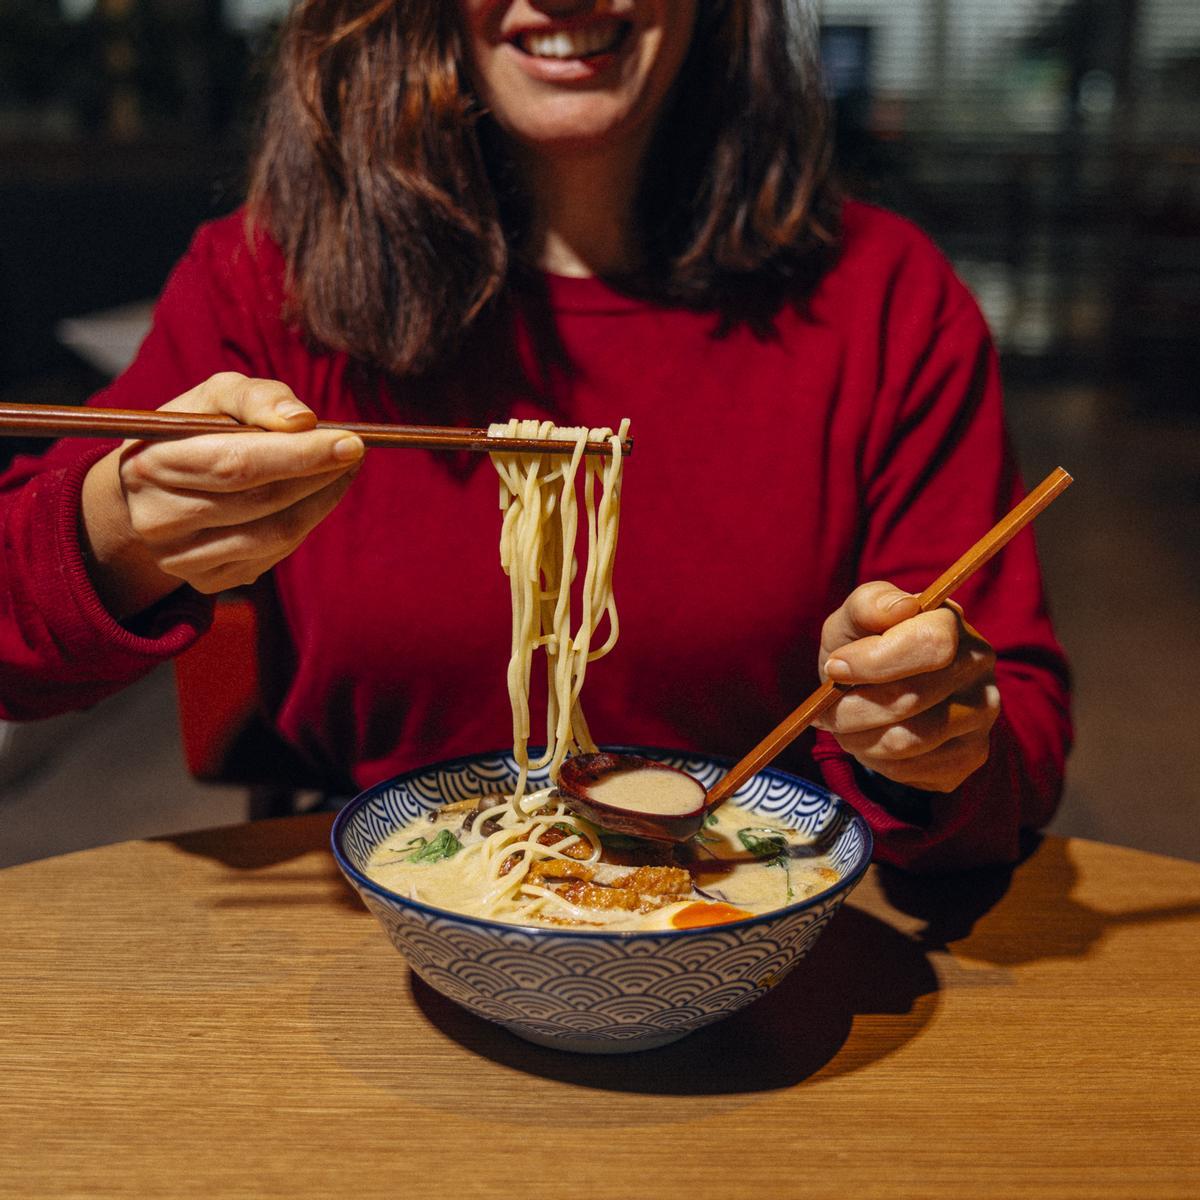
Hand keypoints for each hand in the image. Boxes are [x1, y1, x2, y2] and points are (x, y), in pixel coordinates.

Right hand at [81, 372, 363, 618]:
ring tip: (340, 472)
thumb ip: (257, 398)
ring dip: (320, 502)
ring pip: (274, 535)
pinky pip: (272, 556)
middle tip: (353, 453)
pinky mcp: (205, 581)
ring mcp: (180, 558)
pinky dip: (302, 525)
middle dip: (319, 475)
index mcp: (153, 464)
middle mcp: (159, 519)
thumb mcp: (214, 398)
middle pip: (260, 502)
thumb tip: (303, 421)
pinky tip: (311, 499)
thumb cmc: (192, 433)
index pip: (237, 464)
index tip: (351, 443)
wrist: (148, 492)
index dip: (300, 455)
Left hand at [812, 581, 999, 792]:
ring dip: (859, 738)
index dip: (874, 661)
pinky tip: (871, 740)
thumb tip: (899, 608)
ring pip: (907, 740)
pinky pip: (913, 769)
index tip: (835, 668)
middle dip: (852, 709)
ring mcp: (981, 713)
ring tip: (845, 725)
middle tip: (826, 710)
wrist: (879, 692)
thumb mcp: (852, 620)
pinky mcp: (971, 754)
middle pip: (911, 698)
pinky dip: (876, 760)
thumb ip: (867, 605)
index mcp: (950, 622)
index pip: (930, 643)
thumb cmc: (862, 648)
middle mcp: (978, 666)